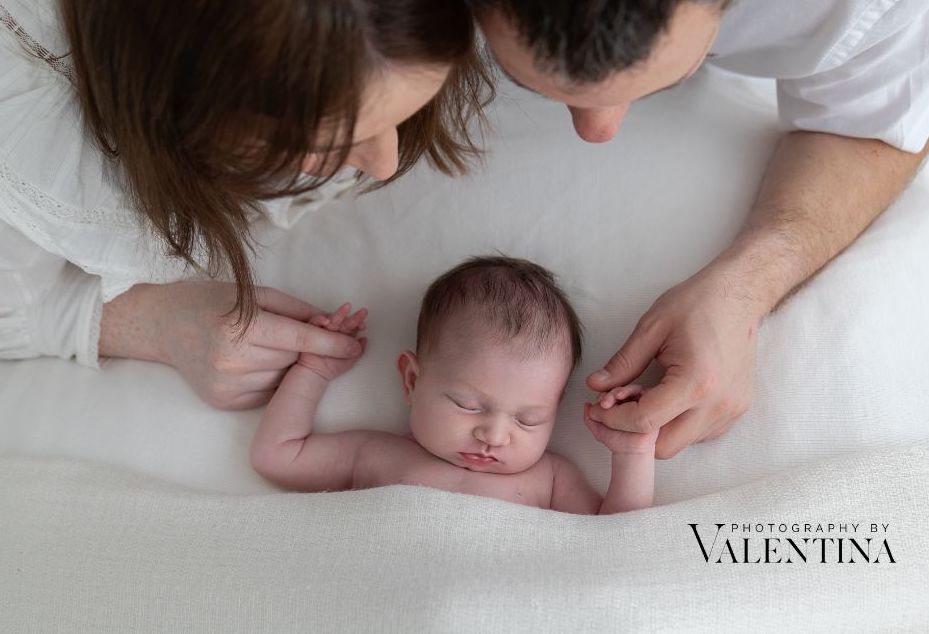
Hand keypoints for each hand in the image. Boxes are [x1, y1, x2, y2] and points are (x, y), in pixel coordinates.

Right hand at [100, 281, 364, 409]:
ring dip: (292, 365)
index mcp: (243, 326)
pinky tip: (258, 363)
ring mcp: (229, 385)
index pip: (302, 341)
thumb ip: (298, 311)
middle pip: (297, 360)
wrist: (164, 326)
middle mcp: (235, 360)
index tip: (358, 344)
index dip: (334, 343)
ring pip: (286, 379)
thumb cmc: (214, 302)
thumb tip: (337, 324)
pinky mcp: (226, 402)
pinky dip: (274, 379)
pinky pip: (269, 393)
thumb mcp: (257, 294)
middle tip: (324, 335)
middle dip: (314, 349)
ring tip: (272, 346)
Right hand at [297, 303, 367, 379]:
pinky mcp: (310, 330)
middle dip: (353, 318)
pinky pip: (315, 322)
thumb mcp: (349, 361)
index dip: (359, 325)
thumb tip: (364, 339)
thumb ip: (358, 351)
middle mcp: (333, 333)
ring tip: (346, 308)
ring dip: (339, 314)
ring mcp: (322, 331)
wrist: (313, 373)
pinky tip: (326, 320)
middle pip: (344, 323)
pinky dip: (319, 320)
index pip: (352, 328)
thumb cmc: (329, 368)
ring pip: (332, 320)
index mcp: (342, 338)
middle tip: (362, 313)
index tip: (364, 324)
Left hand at [585, 265, 763, 458]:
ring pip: (680, 444)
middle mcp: (717, 405)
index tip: (596, 407)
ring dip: (653, 431)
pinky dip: (674, 426)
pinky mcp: (736, 411)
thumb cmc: (695, 304)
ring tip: (640, 398)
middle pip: (662, 449)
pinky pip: (698, 435)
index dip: (612, 420)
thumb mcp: (650, 328)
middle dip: (630, 434)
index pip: (644, 422)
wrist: (739, 296)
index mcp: (695, 383)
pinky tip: (664, 399)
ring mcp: (731, 412)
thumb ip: (622, 363)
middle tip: (613, 409)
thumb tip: (595, 386)